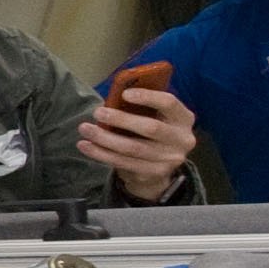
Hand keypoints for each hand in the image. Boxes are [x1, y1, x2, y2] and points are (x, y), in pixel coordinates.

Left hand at [78, 84, 194, 201]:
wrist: (158, 169)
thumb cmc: (151, 133)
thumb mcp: (154, 117)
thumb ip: (141, 107)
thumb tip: (112, 96)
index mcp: (184, 118)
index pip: (170, 103)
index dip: (148, 97)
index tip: (124, 93)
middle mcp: (182, 139)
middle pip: (151, 128)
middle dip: (121, 119)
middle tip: (97, 112)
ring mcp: (169, 159)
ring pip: (133, 148)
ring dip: (105, 138)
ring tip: (85, 129)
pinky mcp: (154, 173)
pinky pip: (123, 162)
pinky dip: (101, 153)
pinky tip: (85, 146)